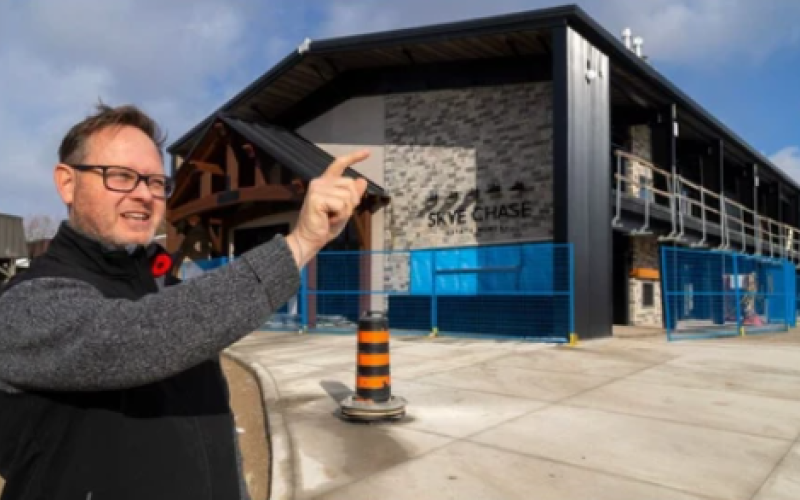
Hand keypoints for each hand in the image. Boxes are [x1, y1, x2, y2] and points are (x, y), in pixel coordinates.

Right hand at [288, 150, 369, 264]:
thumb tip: (362, 180)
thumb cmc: (325, 226)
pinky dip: (340, 216)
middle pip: (350, 184)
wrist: (309, 239)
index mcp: (325, 183)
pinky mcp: (317, 198)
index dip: (354, 157)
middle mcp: (320, 182)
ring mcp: (317, 189)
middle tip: (337, 214)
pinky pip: (341, 204)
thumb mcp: (344, 209)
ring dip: (345, 211)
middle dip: (351, 202)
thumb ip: (352, 195)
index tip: (367, 152)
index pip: (339, 164)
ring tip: (331, 217)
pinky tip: (329, 220)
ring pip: (347, 196)